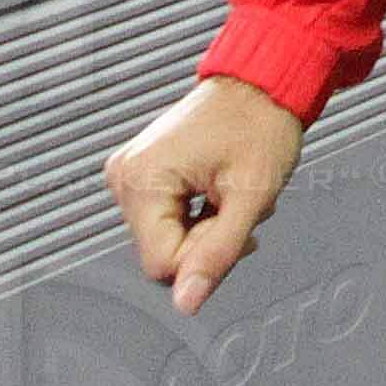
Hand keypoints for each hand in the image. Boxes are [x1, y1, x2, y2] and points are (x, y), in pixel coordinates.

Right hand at [101, 74, 304, 314]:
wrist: (260, 83)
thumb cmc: (259, 124)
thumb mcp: (249, 197)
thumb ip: (217, 254)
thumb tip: (187, 302)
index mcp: (142, 180)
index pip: (163, 264)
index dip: (206, 256)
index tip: (233, 221)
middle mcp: (125, 176)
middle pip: (163, 254)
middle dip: (207, 240)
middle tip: (235, 204)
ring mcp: (131, 173)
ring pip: (167, 241)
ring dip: (205, 229)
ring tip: (229, 193)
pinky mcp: (142, 174)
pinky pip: (166, 221)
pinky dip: (197, 215)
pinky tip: (217, 190)